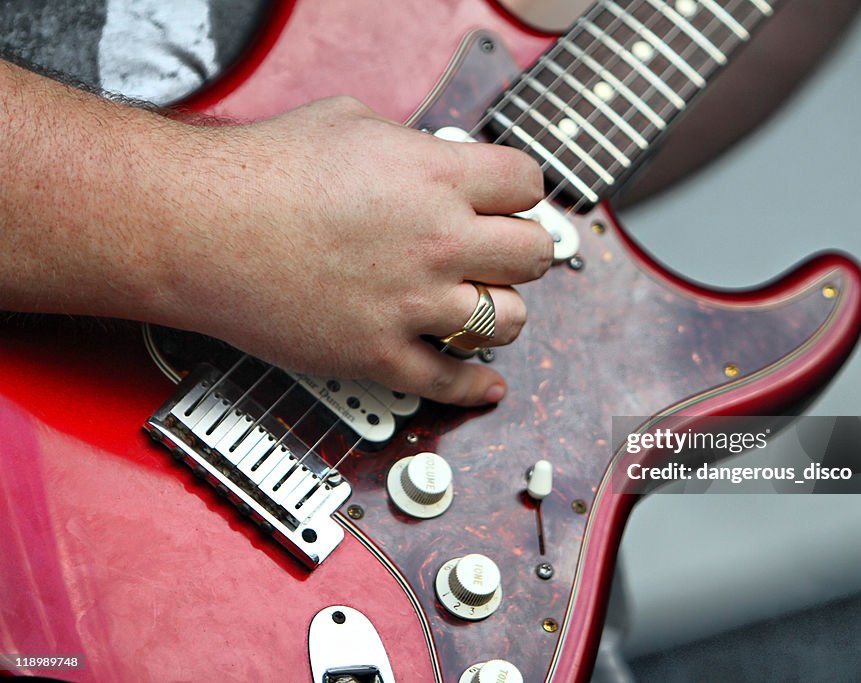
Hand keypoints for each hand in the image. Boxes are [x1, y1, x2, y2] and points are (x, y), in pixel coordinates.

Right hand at [164, 97, 551, 405]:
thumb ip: (410, 146)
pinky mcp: (379, 354)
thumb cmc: (261, 170)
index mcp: (437, 177)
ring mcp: (413, 303)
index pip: (528, 184)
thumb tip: (431, 160)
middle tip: (503, 253)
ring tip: (482, 305)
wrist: (198, 227)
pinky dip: (476, 388)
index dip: (519, 192)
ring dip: (501, 312)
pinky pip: (450, 382)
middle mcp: (438, 241)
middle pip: (532, 255)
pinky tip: (486, 385)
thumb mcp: (351, 122)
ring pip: (508, 320)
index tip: (509, 202)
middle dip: (521, 251)